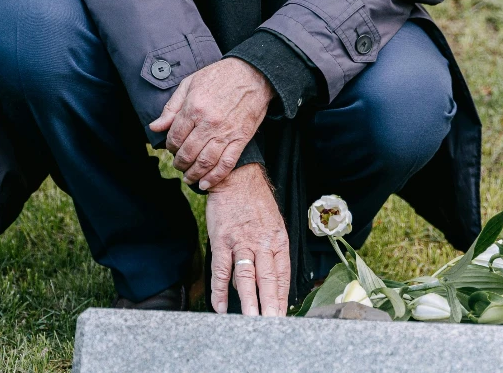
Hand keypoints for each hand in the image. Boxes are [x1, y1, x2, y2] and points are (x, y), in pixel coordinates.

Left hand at [148, 57, 274, 189]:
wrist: (253, 74)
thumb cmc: (220, 75)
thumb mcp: (190, 83)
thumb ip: (171, 107)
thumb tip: (155, 127)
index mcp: (194, 107)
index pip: (175, 137)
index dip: (170, 146)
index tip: (172, 148)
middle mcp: (209, 122)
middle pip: (187, 153)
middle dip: (179, 163)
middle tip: (179, 165)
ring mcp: (226, 132)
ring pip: (204, 162)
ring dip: (193, 174)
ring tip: (188, 177)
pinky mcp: (241, 138)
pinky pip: (226, 163)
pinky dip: (215, 177)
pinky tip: (205, 184)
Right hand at [206, 163, 290, 315]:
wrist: (237, 177)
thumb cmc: (256, 202)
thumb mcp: (273, 222)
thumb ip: (270, 251)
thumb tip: (266, 279)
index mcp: (278, 239)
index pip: (283, 273)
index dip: (283, 296)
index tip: (283, 315)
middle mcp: (262, 242)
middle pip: (268, 278)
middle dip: (271, 304)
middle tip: (273, 325)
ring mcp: (241, 242)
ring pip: (246, 276)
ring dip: (249, 300)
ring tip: (252, 321)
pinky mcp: (222, 240)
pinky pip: (221, 269)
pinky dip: (219, 290)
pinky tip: (220, 307)